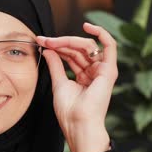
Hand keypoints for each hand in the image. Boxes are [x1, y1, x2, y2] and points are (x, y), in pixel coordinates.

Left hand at [36, 22, 116, 151]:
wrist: (78, 124)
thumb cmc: (69, 111)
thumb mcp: (58, 83)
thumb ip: (56, 65)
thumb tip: (48, 49)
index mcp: (84, 77)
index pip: (71, 55)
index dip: (56, 46)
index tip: (41, 42)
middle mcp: (94, 72)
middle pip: (78, 49)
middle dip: (60, 42)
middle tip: (44, 40)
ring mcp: (103, 70)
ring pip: (88, 46)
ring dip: (69, 40)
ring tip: (52, 41)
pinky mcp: (109, 70)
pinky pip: (110, 46)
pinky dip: (101, 33)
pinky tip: (88, 26)